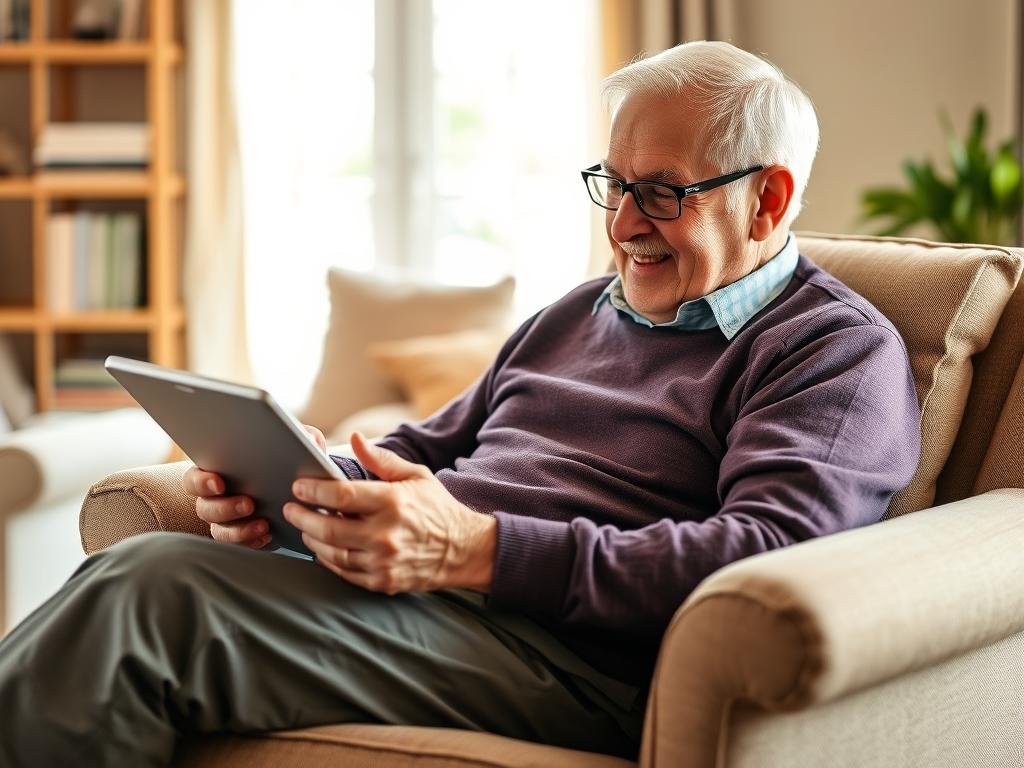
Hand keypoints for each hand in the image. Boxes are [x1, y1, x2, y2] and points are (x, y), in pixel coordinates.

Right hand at [182, 423, 328, 548]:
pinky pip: (240, 545)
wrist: (302, 488)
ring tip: (263, 523)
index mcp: (217, 471)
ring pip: (220, 530)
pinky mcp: (241, 537)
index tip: (219, 482)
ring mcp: (226, 520)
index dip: (202, 481)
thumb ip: (298, 436)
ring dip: (239, 529)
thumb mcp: (297, 443)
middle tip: (249, 504)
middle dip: (224, 507)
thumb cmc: (290, 458)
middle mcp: (214, 498)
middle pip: (205, 507)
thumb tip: (303, 436)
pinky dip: (253, 541)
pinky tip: (268, 534)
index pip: (194, 478)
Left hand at [283, 432, 496, 594]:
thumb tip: (354, 438)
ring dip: (312, 539)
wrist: (464, 549)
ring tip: (305, 527)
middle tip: (290, 508)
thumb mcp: (415, 475)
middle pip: (329, 529)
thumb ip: (380, 459)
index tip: (299, 486)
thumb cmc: (437, 508)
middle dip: (302, 517)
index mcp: (393, 502)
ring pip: (332, 553)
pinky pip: (345, 572)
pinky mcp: (383, 581)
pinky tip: (323, 548)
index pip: (341, 496)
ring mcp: (383, 561)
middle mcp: (386, 534)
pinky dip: (329, 560)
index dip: (313, 491)